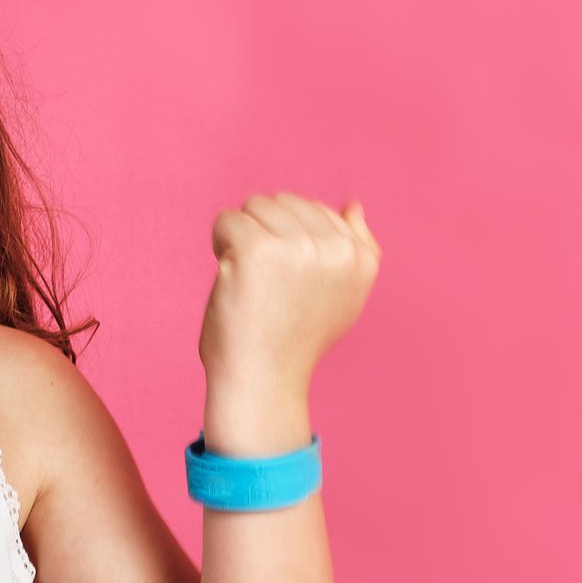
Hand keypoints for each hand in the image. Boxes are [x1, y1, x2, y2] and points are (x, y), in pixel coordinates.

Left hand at [199, 192, 381, 389]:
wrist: (262, 380)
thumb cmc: (292, 340)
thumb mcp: (341, 296)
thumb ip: (354, 250)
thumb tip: (353, 205)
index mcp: (361, 259)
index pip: (317, 211)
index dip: (289, 242)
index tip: (286, 283)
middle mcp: (337, 251)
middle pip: (285, 202)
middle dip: (265, 232)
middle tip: (264, 281)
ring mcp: (299, 248)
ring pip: (256, 206)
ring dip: (242, 237)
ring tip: (248, 278)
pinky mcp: (258, 250)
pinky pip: (228, 219)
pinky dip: (219, 243)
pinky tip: (229, 275)